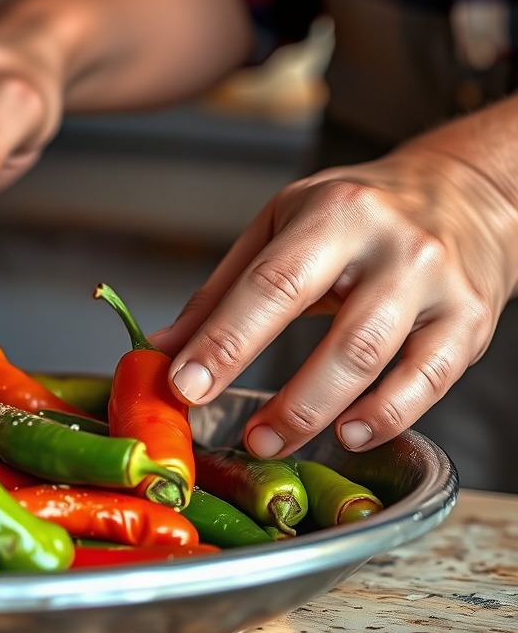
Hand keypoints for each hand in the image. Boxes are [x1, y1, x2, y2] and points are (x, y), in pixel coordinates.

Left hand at [149, 131, 517, 457]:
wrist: (465, 192)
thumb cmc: (357, 212)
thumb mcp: (282, 225)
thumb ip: (224, 289)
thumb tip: (163, 346)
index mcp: (333, 213)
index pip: (271, 285)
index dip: (225, 341)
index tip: (185, 385)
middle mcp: (393, 245)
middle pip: (337, 334)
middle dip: (283, 396)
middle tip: (241, 435)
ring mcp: (438, 284)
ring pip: (380, 362)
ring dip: (321, 413)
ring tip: (275, 440)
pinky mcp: (470, 320)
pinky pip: (429, 380)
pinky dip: (386, 416)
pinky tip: (348, 433)